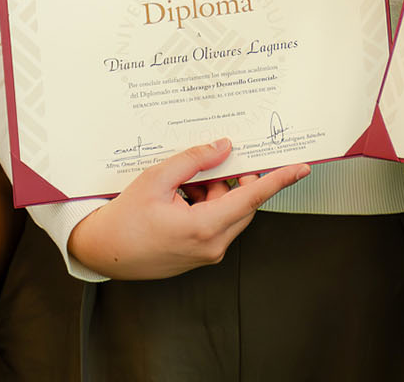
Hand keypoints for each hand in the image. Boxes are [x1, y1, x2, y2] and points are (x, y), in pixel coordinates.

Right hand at [66, 138, 310, 279]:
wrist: (103, 252)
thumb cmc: (124, 219)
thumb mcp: (156, 178)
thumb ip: (194, 161)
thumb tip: (222, 148)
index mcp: (204, 227)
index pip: (252, 197)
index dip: (278, 180)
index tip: (300, 169)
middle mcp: (212, 245)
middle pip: (241, 203)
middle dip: (231, 179)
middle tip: (213, 161)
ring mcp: (206, 253)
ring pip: (228, 213)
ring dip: (215, 192)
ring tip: (182, 184)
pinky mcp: (199, 255)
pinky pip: (216, 223)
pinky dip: (205, 205)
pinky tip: (180, 197)